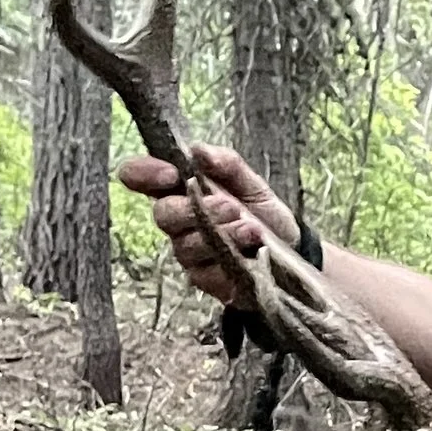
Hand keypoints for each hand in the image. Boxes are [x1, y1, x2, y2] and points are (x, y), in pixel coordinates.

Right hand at [118, 140, 296, 308]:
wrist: (292, 249)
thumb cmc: (262, 212)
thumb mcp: (250, 182)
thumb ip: (225, 163)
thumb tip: (198, 151)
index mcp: (179, 190)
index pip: (139, 177)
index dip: (144, 173)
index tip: (170, 174)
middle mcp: (177, 222)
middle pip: (163, 215)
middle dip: (196, 209)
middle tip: (231, 206)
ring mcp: (188, 253)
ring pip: (187, 245)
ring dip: (222, 234)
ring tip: (252, 228)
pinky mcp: (204, 280)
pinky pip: (206, 272)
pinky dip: (231, 258)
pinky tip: (253, 250)